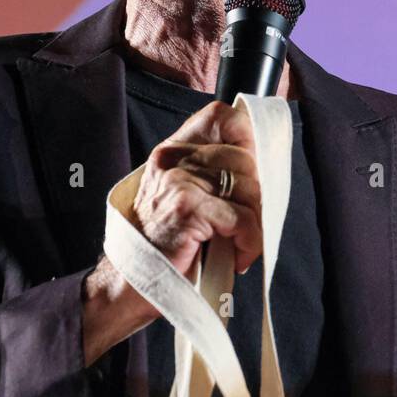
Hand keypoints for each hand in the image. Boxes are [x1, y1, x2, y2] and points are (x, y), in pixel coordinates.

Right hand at [128, 101, 263, 315]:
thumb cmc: (165, 241)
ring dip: (256, 224)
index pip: (221, 116)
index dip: (248, 138)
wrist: (130, 280)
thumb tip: (266, 167)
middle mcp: (173, 158)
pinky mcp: (186, 207)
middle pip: (246, 159)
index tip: (255, 170)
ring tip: (242, 243)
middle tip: (250, 224)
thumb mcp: (185, 193)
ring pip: (249, 189)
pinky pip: (242, 218)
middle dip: (258, 197)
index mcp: (174, 149)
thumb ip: (214, 172)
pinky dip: (249, 241)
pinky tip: (237, 256)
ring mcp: (178, 180)